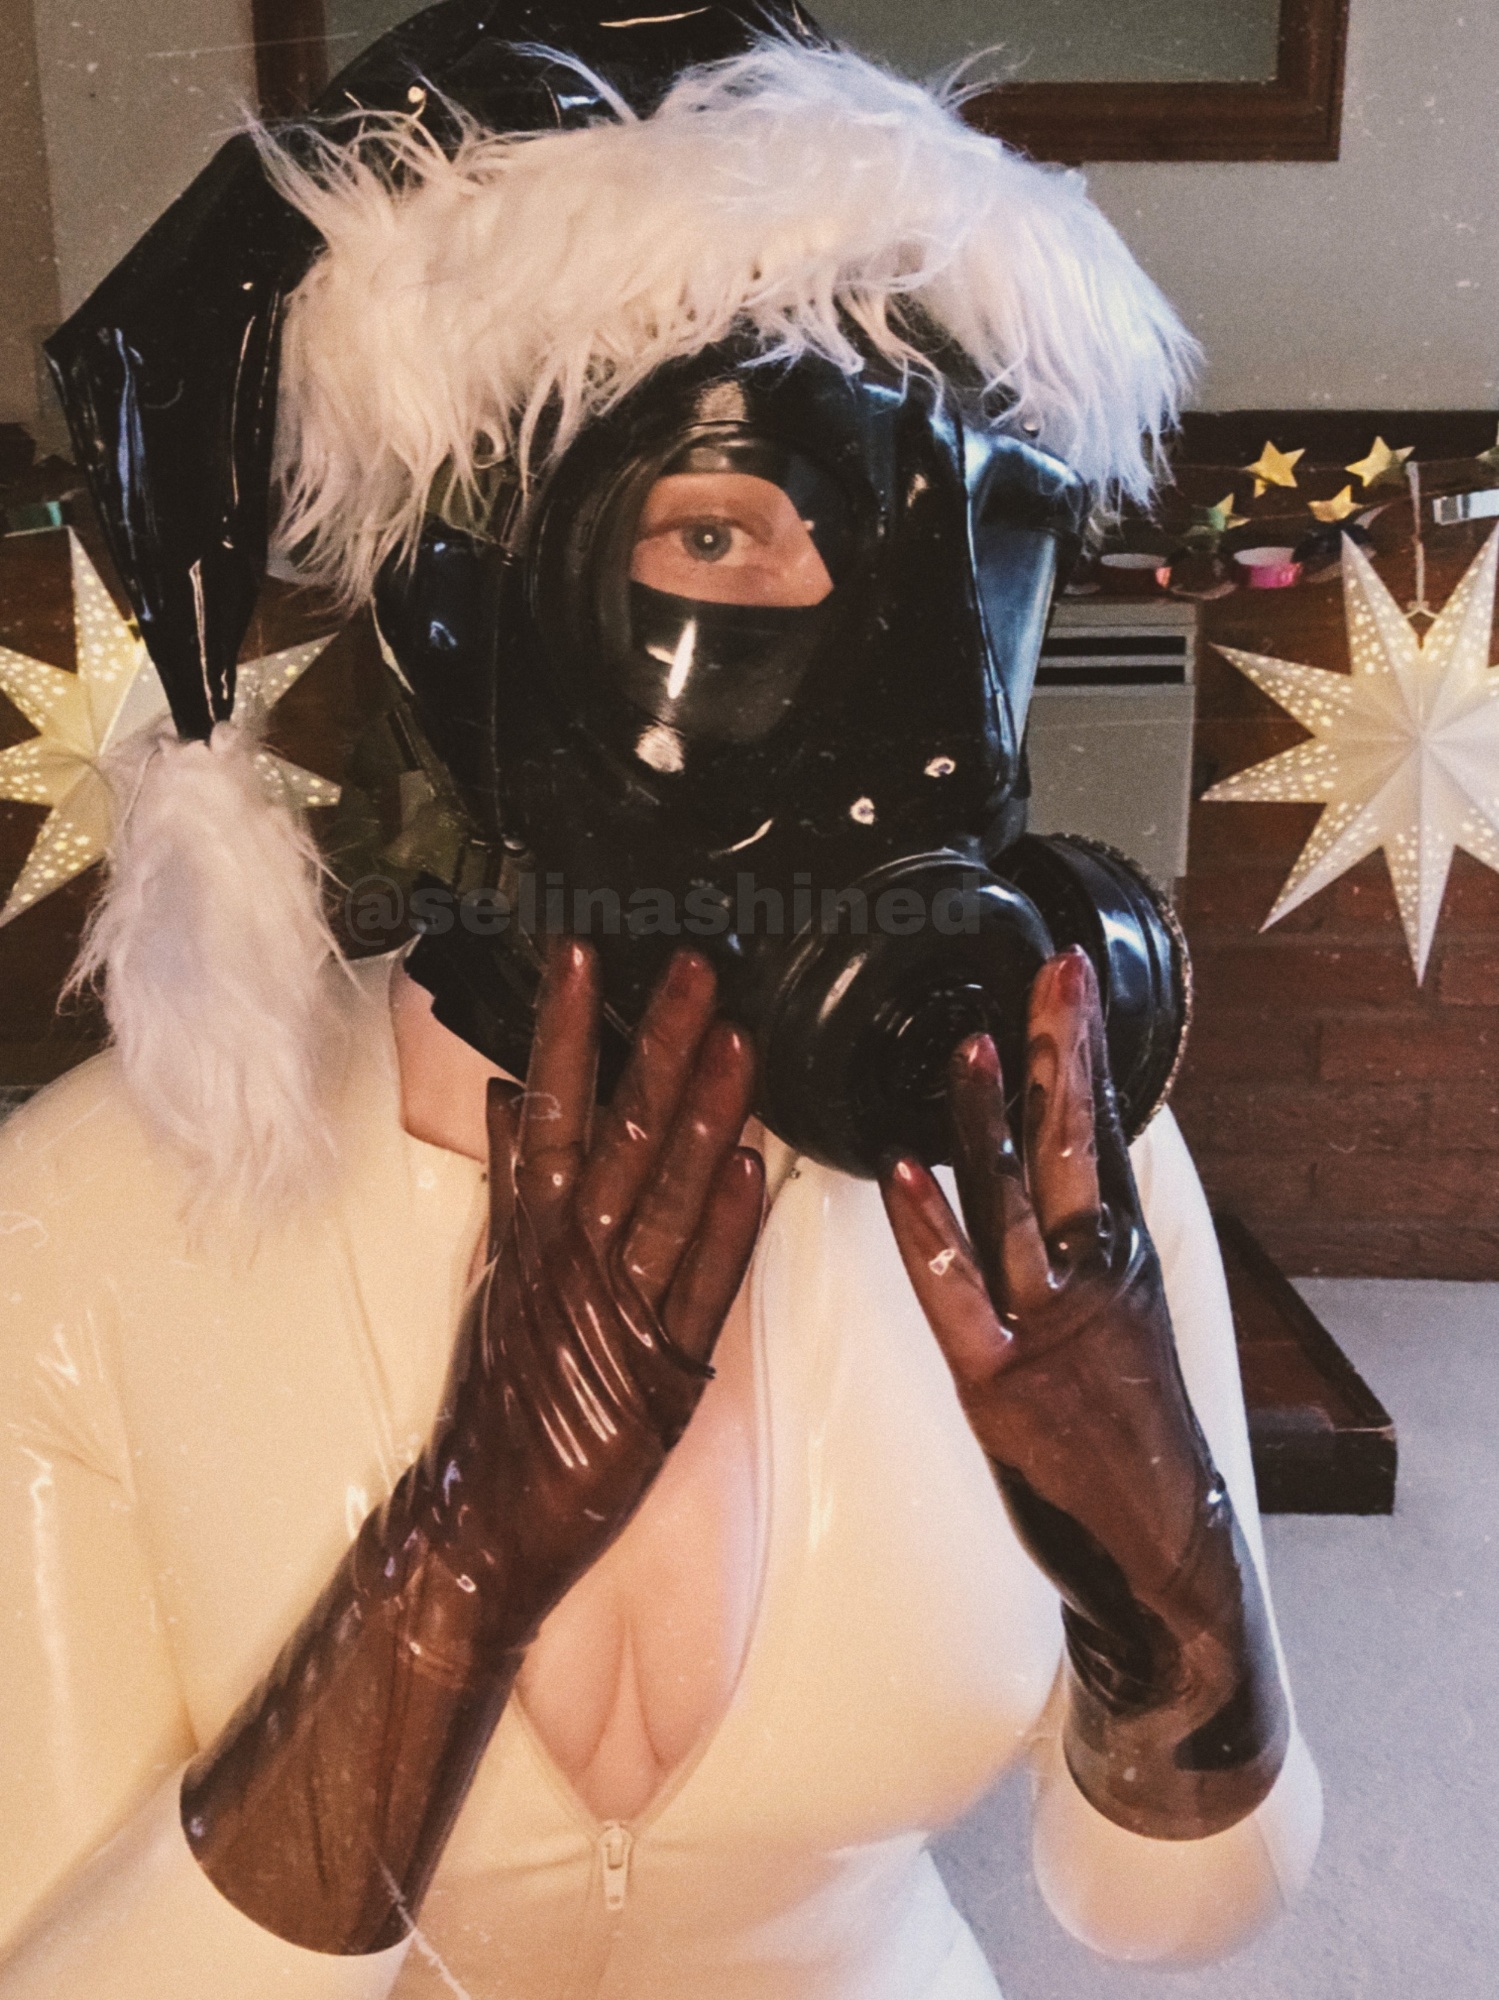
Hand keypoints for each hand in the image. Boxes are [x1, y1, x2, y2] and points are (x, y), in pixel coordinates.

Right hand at [406, 937, 765, 1662]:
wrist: (485, 1521)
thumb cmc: (497, 1397)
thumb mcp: (497, 1276)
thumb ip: (511, 1183)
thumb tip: (505, 1096)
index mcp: (531, 1230)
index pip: (549, 1106)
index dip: (567, 1029)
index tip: (581, 955)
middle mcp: (573, 1258)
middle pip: (621, 1134)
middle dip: (658, 1046)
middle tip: (695, 969)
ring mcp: (619, 1312)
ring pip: (669, 1198)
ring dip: (708, 1117)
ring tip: (740, 1042)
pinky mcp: (665, 1372)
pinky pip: (703, 1289)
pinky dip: (729, 1230)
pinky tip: (759, 1172)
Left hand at [880, 947, 1286, 1839]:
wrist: (1164, 1557)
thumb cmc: (1130, 1448)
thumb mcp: (1123, 1335)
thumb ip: (1082, 1260)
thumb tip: (1055, 1194)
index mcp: (1123, 1264)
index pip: (1098, 1135)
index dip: (1083, 1056)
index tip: (1068, 983)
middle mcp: (1098, 1282)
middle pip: (1073, 1147)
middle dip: (1059, 1054)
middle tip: (1047, 973)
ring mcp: (1055, 1332)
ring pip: (1019, 1207)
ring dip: (992, 1122)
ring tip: (972, 1044)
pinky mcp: (1006, 1386)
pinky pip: (959, 1297)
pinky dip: (930, 1234)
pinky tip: (906, 1175)